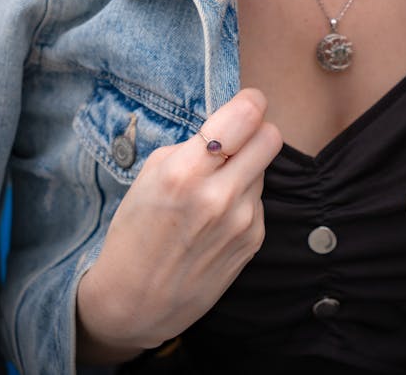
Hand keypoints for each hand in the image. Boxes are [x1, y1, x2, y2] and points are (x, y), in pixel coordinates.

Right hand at [76, 87, 282, 362]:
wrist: (135, 302)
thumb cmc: (135, 232)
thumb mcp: (150, 176)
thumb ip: (192, 146)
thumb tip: (229, 125)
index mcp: (185, 172)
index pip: (244, 116)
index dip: (251, 102)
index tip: (248, 102)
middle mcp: (219, 196)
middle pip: (270, 137)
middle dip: (257, 130)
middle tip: (239, 136)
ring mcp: (241, 222)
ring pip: (264, 168)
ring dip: (247, 168)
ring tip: (215, 186)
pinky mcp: (253, 241)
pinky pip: (259, 200)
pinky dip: (244, 199)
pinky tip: (218, 216)